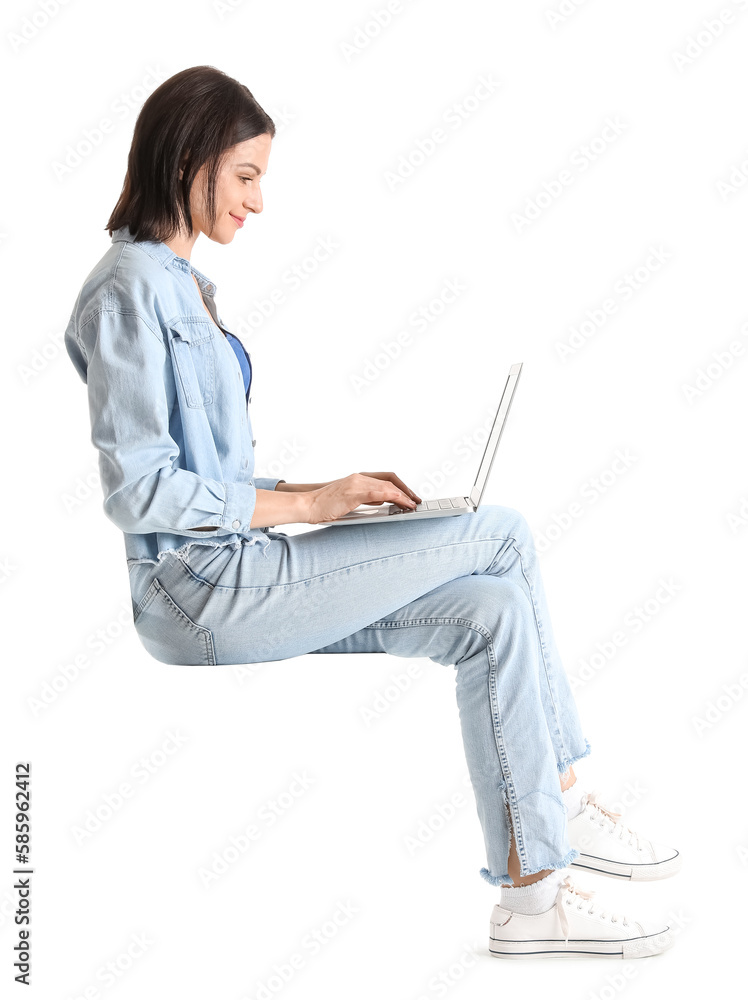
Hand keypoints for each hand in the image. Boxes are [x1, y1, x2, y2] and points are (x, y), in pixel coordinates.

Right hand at [304, 472, 421, 524]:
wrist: (307, 506)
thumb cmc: (324, 506)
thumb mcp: (349, 500)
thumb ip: (365, 497)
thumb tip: (382, 500)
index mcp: (358, 479)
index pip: (385, 478)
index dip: (400, 486)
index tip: (410, 496)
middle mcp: (359, 477)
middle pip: (389, 480)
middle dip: (405, 490)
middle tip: (416, 501)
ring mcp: (356, 483)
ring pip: (387, 486)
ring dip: (403, 495)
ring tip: (412, 505)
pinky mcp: (354, 492)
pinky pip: (379, 492)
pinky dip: (394, 497)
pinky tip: (401, 504)